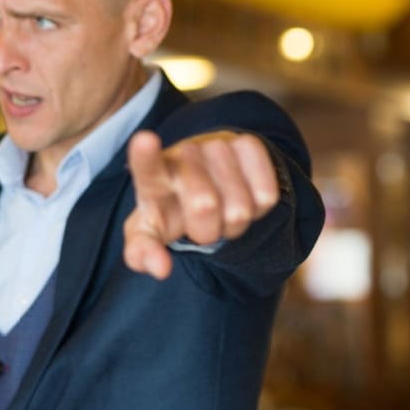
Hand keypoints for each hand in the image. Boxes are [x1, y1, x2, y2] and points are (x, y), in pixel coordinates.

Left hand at [122, 129, 280, 279]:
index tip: (145, 141)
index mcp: (152, 178)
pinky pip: (266, 196)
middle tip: (200, 227)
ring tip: (221, 213)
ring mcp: (217, 145)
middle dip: (206, 231)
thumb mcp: (148, 234)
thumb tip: (161, 268)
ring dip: (233, 224)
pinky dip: (257, 210)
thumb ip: (143, 253)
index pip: (147, 167)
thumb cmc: (171, 213)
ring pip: (239, 208)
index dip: (145, 155)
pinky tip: (243, 196)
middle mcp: (183, 154)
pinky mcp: (249, 144)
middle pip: (205, 206)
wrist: (204, 184)